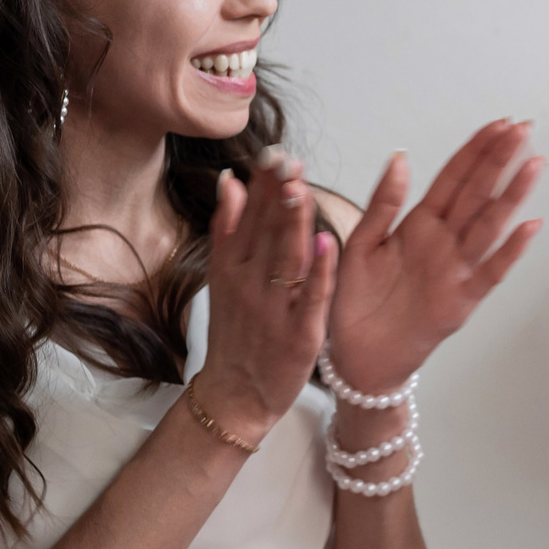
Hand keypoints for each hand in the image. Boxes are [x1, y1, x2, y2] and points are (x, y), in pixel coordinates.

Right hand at [199, 152, 337, 442]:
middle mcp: (251, 283)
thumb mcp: (223, 279)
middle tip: (287, 159)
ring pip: (286, 258)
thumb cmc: (236, 332)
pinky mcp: (299, 333)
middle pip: (265, 232)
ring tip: (299, 188)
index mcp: (233, 266)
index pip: (249, 217)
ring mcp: (275, 308)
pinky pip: (311, 297)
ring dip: (292, 223)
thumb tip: (232, 181)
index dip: (261, 185)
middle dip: (277, 194)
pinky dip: (318, 271)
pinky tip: (325, 243)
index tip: (274, 153)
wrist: (234, 394)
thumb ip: (229, 231)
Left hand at [327, 119, 543, 391]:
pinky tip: (530, 226)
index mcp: (418, 224)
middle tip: (525, 128)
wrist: (356, 357)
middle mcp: (444, 243)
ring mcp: (456, 270)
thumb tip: (401, 157)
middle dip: (501, 160)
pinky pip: (490, 271)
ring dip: (512, 195)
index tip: (498, 124)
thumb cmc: (354, 302)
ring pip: (489, 225)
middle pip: (477, 194)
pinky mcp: (461, 300)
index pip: (453, 178)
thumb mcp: (359, 245)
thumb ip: (383, 204)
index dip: (475, 150)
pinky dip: (511, 251)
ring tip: (534, 164)